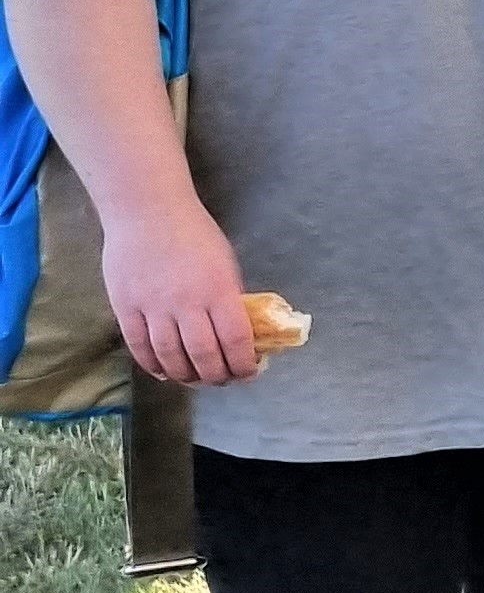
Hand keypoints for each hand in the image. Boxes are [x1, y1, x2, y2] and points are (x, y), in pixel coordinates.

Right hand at [100, 194, 258, 384]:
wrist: (148, 212)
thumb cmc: (195, 234)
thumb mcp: (225, 263)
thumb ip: (228, 299)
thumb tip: (236, 333)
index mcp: (218, 290)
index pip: (236, 340)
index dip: (243, 364)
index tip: (248, 372)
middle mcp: (186, 303)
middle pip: (203, 356)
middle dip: (216, 376)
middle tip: (222, 380)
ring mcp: (153, 307)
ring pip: (170, 357)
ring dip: (185, 376)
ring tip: (195, 379)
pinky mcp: (125, 308)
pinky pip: (139, 347)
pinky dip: (153, 365)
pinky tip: (164, 372)